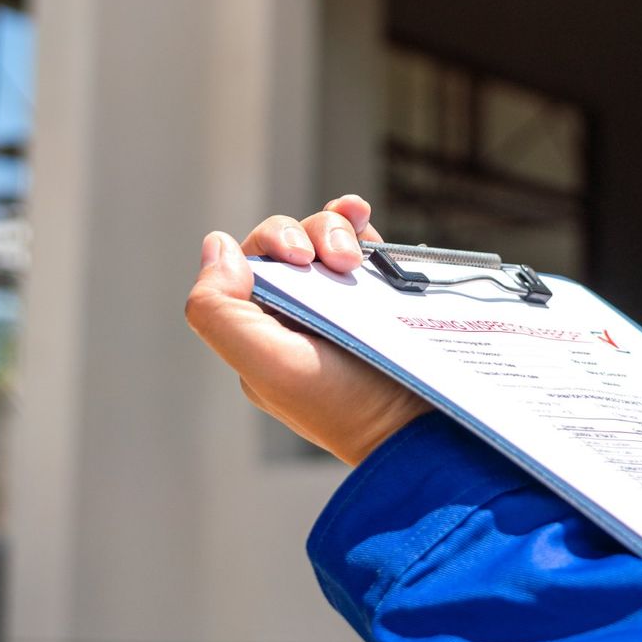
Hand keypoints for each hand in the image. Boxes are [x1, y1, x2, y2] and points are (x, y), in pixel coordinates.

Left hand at [183, 195, 430, 464]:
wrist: (426, 427)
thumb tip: (215, 245)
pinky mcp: (384, 300)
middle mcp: (302, 318)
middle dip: (311, 236)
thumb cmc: (349, 407)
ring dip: (336, 229)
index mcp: (265, 337)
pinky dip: (356, 222)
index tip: (300, 257)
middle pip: (289, 247)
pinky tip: (360, 214)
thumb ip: (219, 312)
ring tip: (358, 256)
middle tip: (342, 263)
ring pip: (324, 240)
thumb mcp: (267, 366)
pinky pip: (363, 246)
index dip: (272, 244)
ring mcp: (346, 308)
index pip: (252, 266)